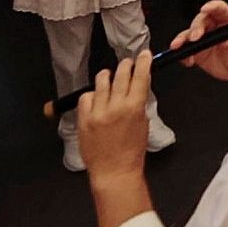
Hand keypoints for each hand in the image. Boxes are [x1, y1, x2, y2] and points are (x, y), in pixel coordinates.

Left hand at [77, 52, 151, 181]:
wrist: (114, 171)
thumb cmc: (131, 152)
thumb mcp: (143, 124)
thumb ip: (139, 103)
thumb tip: (137, 85)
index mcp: (135, 108)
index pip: (140, 76)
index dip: (143, 62)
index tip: (144, 54)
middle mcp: (116, 107)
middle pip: (121, 74)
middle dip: (126, 65)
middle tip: (127, 63)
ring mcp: (98, 112)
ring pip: (101, 81)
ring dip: (107, 77)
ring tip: (109, 78)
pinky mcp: (84, 119)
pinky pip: (86, 96)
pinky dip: (92, 95)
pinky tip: (96, 100)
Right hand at [171, 0, 227, 81]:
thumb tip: (225, 41)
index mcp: (227, 19)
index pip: (219, 9)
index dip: (212, 7)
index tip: (205, 9)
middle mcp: (213, 26)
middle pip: (200, 21)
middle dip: (195, 29)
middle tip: (194, 38)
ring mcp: (204, 39)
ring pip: (189, 35)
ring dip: (182, 40)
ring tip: (179, 45)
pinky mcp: (198, 51)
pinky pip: (186, 50)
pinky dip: (184, 54)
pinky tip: (187, 59)